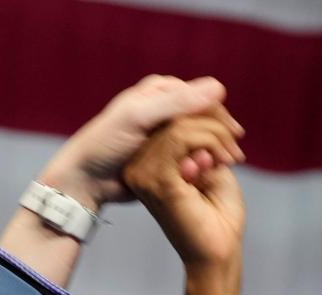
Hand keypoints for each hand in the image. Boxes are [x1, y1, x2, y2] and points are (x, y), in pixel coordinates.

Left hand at [40, 76, 241, 209]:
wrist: (85, 179)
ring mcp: (163, 133)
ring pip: (197, 138)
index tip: (234, 134)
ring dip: (213, 151)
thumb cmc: (105, 144)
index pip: (198, 96)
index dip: (218, 114)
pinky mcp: (161, 155)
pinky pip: (187, 156)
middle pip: (201, 117)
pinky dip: (200, 164)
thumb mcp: (140, 118)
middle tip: (236, 156)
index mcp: (158, 91)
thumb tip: (218, 88)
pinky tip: (210, 175)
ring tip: (227, 166)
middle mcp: (162, 109)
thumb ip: (177, 103)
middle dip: (219, 135)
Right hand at [123, 115, 246, 270]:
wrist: (220, 251)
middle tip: (235, 146)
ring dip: (215, 134)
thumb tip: (203, 100)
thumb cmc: (217, 214)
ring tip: (231, 157)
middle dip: (212, 121)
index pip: (168, 117)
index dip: (202, 113)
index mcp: (146, 163)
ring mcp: (144, 175)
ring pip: (179, 124)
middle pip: (171, 116)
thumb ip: (200, 136)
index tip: (231, 132)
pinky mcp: (158, 181)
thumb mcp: (210, 163)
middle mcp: (138, 168)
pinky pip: (182, 137)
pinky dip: (210, 141)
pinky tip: (222, 161)